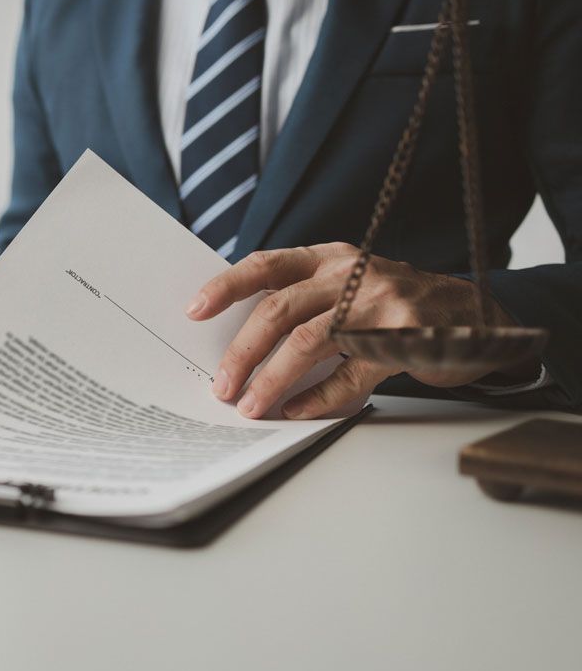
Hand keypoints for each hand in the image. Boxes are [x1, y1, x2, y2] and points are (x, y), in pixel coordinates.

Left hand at [186, 243, 526, 419]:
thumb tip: (240, 342)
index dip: (226, 286)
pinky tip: (298, 412)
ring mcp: (380, 304)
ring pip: (310, 340)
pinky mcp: (405, 340)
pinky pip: (351, 373)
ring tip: (251, 406)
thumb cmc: (395, 307)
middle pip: (280, 310)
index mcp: (331, 258)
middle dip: (243, 352)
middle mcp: (352, 275)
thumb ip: (304, 301)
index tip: (192, 311)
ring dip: (274, 378)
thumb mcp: (349, 287)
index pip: (267, 265)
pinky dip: (319, 396)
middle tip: (220, 385)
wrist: (477, 317)